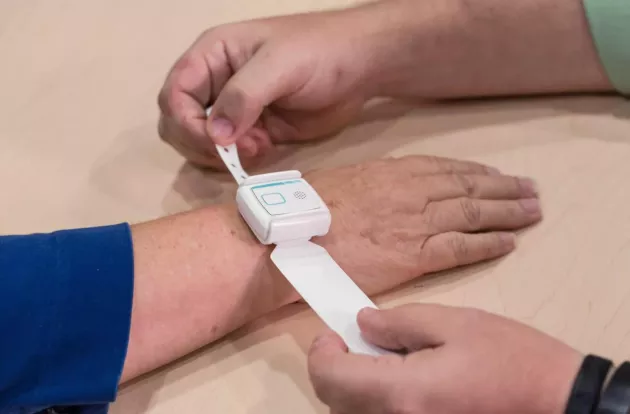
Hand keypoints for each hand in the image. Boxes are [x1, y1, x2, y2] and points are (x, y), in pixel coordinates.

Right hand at [158, 5, 388, 167]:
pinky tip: (266, 148)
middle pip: (180, 121)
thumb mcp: (279, 65)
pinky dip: (241, 159)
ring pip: (203, 142)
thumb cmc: (319, 52)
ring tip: (256, 146)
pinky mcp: (255, 130)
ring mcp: (236, 110)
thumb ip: (243, 97)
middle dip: (201, 142)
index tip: (214, 142)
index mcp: (212, 56)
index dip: (185, 122)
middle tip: (237, 149)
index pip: (175, 93)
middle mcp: (216, 83)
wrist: (360, 67)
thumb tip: (215, 136)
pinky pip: (232, 152)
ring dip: (222, 154)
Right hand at [306, 155, 542, 295]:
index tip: (495, 173)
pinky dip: (488, 243)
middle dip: (502, 187)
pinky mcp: (414, 255)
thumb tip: (376, 193)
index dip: (475, 171)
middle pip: (468, 187)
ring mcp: (415, 222)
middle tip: (529, 189)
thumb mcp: (338, 183)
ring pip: (473, 212)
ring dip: (506, 211)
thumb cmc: (302, 210)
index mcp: (391, 173)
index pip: (444, 169)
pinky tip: (509, 242)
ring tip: (531, 211)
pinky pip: (461, 247)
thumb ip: (368, 186)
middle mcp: (411, 191)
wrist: (288, 236)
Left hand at [308, 304, 581, 413]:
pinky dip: (377, 404)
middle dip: (336, 370)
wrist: (560, 402)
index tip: (333, 334)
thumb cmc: (513, 359)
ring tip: (382, 362)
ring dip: (354, 390)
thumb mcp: (456, 324)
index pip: (330, 378)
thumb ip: (400, 322)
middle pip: (336, 403)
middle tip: (357, 343)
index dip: (322, 353)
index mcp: (402, 393)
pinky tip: (402, 383)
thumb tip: (363, 323)